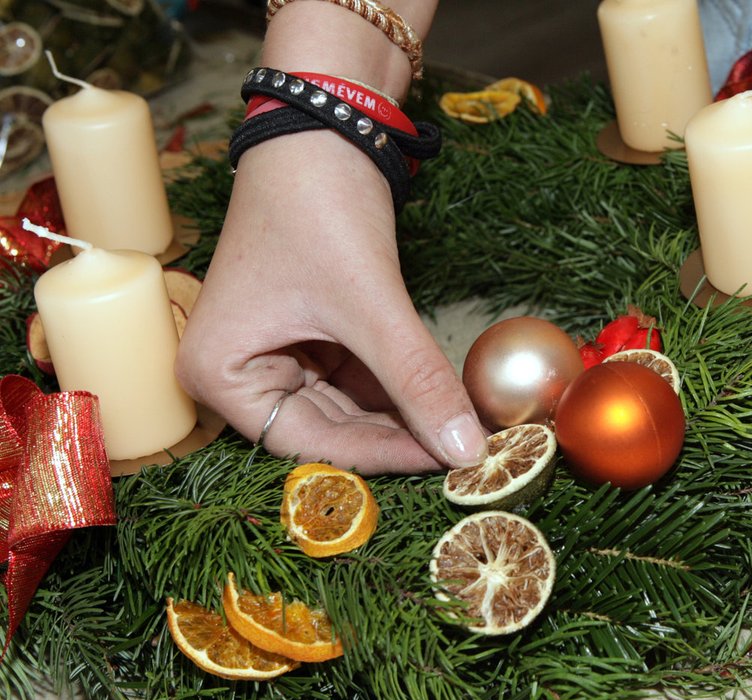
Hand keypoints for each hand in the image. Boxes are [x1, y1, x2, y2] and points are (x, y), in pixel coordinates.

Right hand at [175, 130, 486, 474]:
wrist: (324, 123)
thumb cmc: (318, 206)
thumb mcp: (370, 304)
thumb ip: (418, 381)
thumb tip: (466, 448)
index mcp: (220, 375)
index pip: (311, 444)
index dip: (382, 455)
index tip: (448, 461)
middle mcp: (239, 372)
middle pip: (331, 429)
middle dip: (400, 435)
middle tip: (468, 449)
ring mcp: (276, 353)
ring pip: (351, 406)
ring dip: (406, 414)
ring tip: (466, 427)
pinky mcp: (311, 333)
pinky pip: (359, 377)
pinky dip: (400, 386)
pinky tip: (446, 397)